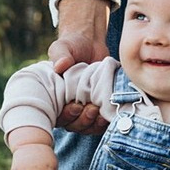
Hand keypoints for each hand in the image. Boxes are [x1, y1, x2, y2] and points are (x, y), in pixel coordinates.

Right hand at [50, 0, 112, 136]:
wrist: (90, 42)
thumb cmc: (72, 46)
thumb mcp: (62, 48)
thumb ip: (60, 56)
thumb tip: (60, 66)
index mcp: (56, 98)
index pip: (58, 116)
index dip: (67, 116)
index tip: (75, 106)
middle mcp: (69, 106)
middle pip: (74, 125)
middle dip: (83, 121)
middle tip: (91, 110)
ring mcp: (86, 107)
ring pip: (89, 126)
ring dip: (95, 124)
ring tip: (102, 115)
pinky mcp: (101, 105)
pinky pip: (103, 120)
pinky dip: (107, 121)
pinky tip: (113, 116)